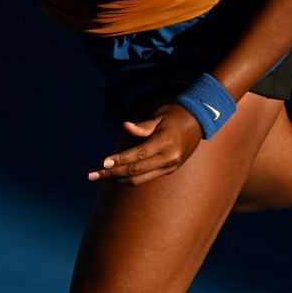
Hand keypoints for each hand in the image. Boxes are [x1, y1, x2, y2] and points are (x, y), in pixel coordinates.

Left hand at [87, 105, 203, 185]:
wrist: (200, 121)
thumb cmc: (176, 113)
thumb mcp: (159, 115)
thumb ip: (143, 125)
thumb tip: (125, 126)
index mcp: (165, 143)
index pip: (137, 156)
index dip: (118, 161)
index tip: (101, 163)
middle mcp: (168, 158)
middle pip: (135, 171)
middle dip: (111, 174)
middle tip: (91, 175)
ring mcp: (169, 166)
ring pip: (139, 179)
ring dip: (118, 179)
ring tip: (100, 177)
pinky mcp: (169, 170)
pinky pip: (146, 178)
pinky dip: (130, 178)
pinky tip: (117, 175)